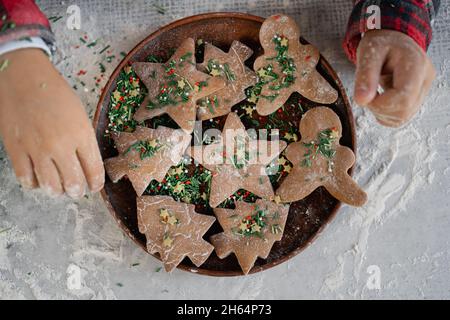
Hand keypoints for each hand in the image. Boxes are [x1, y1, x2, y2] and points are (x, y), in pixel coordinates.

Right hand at [0, 49, 103, 197]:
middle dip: (77, 191)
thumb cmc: (57, 95)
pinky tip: (38, 180)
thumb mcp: (81, 116)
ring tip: (59, 188)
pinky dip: (35, 184)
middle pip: (73, 183)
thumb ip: (85, 142)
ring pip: (51, 186)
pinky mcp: (16, 149)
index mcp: (82, 135)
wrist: (24, 78)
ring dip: (57, 191)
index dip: (96, 183)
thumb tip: (88, 166)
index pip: (94, 171)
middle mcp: (61, 145)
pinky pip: (26, 178)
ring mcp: (37, 149)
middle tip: (77, 190)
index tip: (94, 186)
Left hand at [353, 29, 435, 126]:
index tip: (365, 95)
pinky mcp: (418, 98)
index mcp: (415, 64)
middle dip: (379, 109)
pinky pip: (402, 117)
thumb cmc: (382, 43)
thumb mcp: (368, 53)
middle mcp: (425, 78)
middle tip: (368, 94)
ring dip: (382, 112)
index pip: (403, 97)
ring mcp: (424, 90)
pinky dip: (386, 114)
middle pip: (404, 110)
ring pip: (403, 117)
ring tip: (375, 94)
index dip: (379, 104)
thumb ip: (365, 76)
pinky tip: (381, 99)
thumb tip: (361, 101)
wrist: (393, 40)